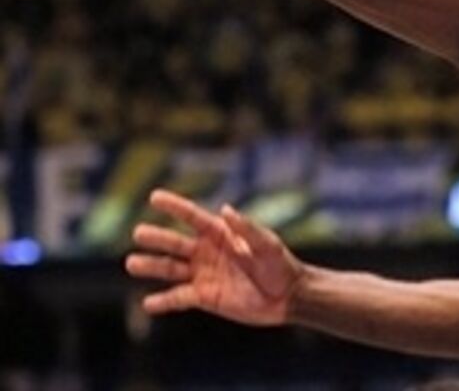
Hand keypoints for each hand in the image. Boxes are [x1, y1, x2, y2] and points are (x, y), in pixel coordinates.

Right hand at [126, 189, 303, 325]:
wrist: (286, 296)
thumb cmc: (280, 264)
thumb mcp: (267, 244)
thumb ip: (247, 229)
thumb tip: (226, 209)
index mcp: (221, 234)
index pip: (193, 217)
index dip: (175, 206)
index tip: (154, 196)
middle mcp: (207, 252)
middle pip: (176, 243)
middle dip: (157, 238)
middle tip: (138, 232)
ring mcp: (203, 275)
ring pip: (171, 269)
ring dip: (151, 266)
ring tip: (131, 264)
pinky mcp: (204, 298)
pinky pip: (179, 298)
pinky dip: (163, 301)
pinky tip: (147, 304)